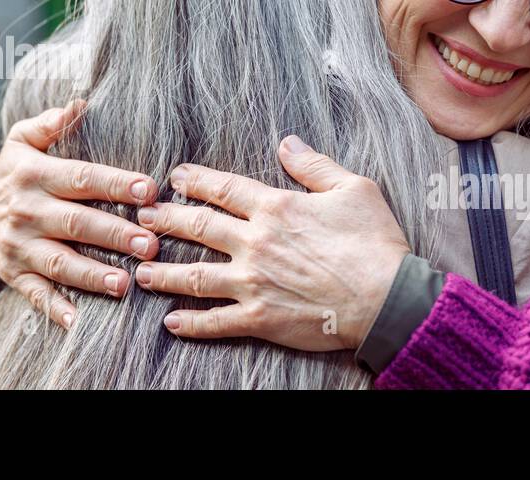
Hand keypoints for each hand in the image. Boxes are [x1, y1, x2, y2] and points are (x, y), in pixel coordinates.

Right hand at [0, 101, 159, 327]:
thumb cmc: (15, 175)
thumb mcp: (22, 142)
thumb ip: (51, 123)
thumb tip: (82, 102)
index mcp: (35, 175)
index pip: (81, 177)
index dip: (115, 182)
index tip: (149, 189)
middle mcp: (27, 211)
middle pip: (77, 222)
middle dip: (115, 234)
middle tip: (151, 245)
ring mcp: (20, 246)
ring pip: (59, 261)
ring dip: (92, 275)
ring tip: (124, 284)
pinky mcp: (16, 275)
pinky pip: (36, 294)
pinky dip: (56, 309)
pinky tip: (79, 322)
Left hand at [134, 136, 408, 350]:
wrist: (387, 299)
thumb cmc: (375, 242)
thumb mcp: (354, 188)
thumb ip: (314, 166)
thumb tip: (287, 143)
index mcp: (277, 208)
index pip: (224, 189)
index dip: (196, 181)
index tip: (175, 178)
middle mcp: (256, 243)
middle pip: (199, 227)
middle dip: (167, 221)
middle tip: (143, 218)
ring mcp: (253, 283)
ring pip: (195, 276)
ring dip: (164, 273)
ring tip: (142, 271)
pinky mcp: (260, 318)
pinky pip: (215, 322)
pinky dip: (191, 323)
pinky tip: (171, 322)